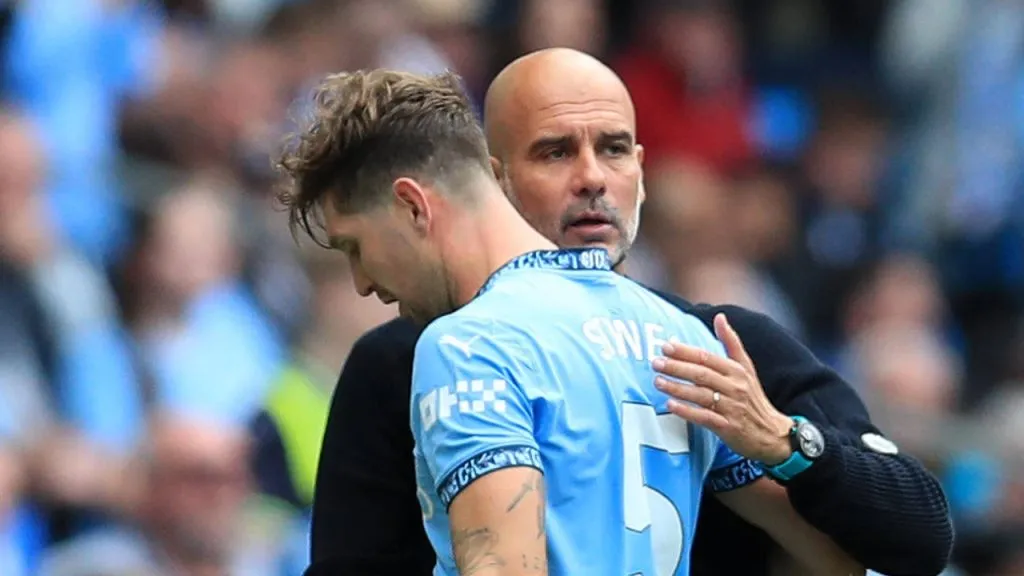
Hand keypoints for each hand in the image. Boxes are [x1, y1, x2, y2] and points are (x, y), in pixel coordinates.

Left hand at [652, 313, 793, 464]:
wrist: (772, 434)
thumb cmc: (753, 398)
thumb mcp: (746, 368)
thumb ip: (731, 342)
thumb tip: (720, 316)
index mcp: (737, 370)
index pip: (707, 358)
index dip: (686, 352)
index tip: (666, 346)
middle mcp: (735, 387)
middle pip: (702, 374)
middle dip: (677, 367)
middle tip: (656, 363)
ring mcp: (732, 408)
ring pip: (701, 395)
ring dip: (677, 388)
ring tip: (658, 381)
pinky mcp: (728, 428)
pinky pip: (705, 417)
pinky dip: (687, 411)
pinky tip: (671, 405)